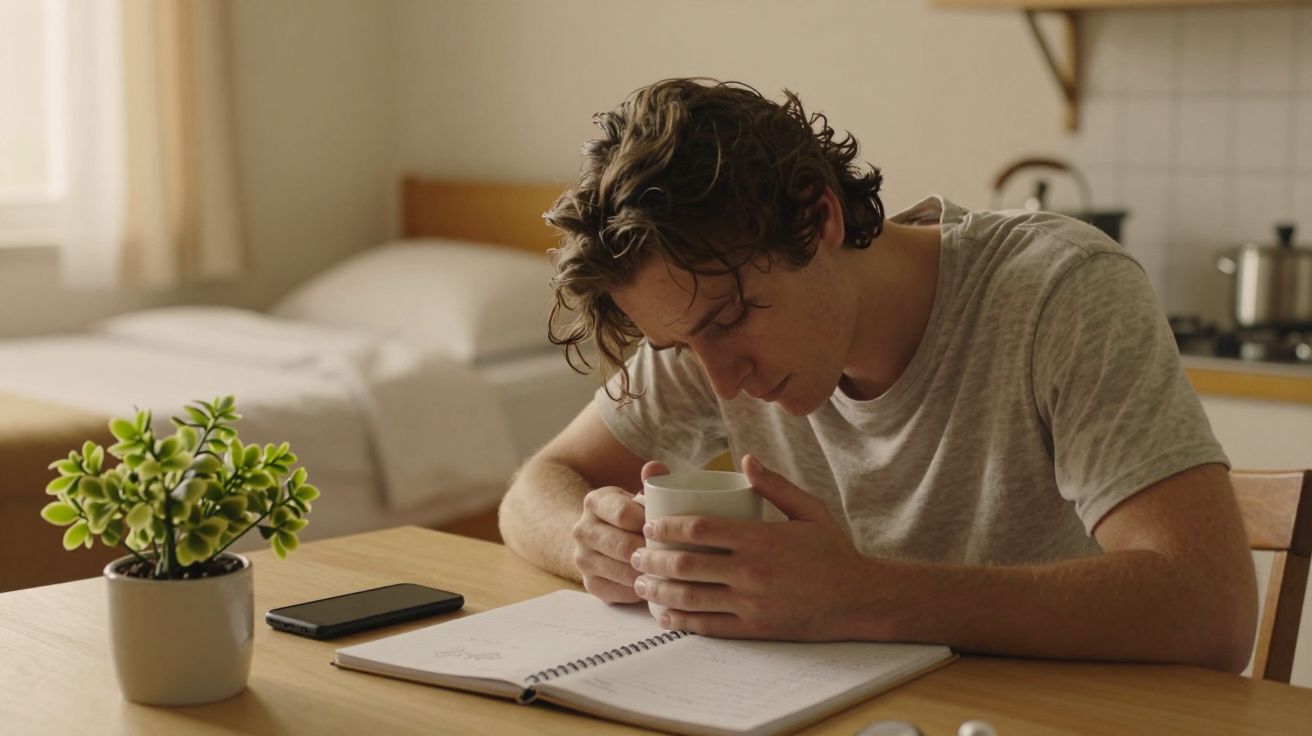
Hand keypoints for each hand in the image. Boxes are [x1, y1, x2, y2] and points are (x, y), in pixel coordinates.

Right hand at [570, 461, 667, 603]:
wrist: (598, 537)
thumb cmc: (631, 515)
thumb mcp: (638, 495)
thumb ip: (652, 481)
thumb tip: (654, 467)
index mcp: (595, 502)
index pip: (624, 514)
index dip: (652, 524)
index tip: (673, 528)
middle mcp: (582, 530)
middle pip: (623, 546)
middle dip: (654, 552)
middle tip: (680, 555)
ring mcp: (582, 559)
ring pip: (623, 571)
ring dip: (650, 574)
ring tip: (674, 572)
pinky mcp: (590, 584)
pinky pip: (621, 592)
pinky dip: (643, 590)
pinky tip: (659, 584)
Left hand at [631, 454, 871, 639]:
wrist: (858, 598)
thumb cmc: (832, 551)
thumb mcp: (809, 510)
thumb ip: (775, 484)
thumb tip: (746, 459)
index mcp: (760, 538)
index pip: (700, 530)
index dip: (668, 528)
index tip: (651, 525)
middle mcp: (751, 572)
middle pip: (686, 565)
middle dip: (653, 561)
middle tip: (635, 555)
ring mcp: (751, 603)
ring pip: (692, 598)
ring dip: (659, 592)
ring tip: (641, 585)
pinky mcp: (754, 628)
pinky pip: (709, 626)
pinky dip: (682, 621)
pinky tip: (664, 616)